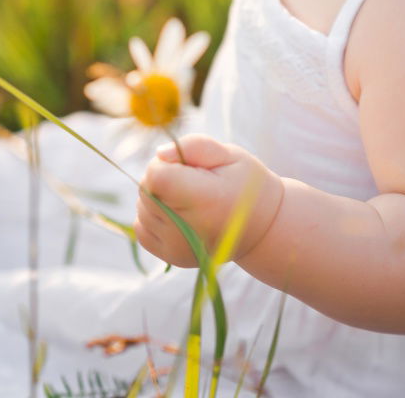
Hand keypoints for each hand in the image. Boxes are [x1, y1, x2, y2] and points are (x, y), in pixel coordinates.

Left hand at [134, 134, 284, 267]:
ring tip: (187, 196)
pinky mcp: (171, 257)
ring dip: (157, 196)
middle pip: (146, 190)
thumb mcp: (229, 155)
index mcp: (204, 199)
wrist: (262, 227)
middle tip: (191, 178)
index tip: (187, 164)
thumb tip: (159, 155)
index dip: (166, 163)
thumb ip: (195, 146)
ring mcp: (177, 247)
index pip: (156, 176)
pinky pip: (142, 228)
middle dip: (161, 177)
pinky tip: (177, 211)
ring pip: (142, 208)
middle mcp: (187, 229)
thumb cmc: (246, 184)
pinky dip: (153, 216)